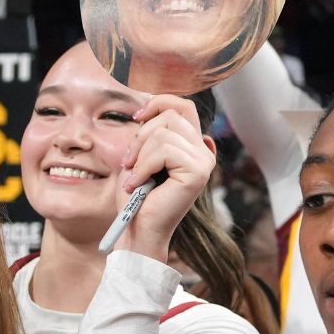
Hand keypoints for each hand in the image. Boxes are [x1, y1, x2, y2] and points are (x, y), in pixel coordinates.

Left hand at [114, 95, 214, 261]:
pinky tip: (138, 184)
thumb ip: (149, 132)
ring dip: (139, 155)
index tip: (137, 118)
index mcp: (192, 145)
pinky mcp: (198, 171)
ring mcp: (204, 161)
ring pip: (164, 133)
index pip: (183, 106)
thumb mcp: (139, 156)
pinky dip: (143, 167)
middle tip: (129, 162)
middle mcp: (203, 151)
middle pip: (171, 116)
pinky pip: (164, 150)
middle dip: (141, 136)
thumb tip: (148, 107)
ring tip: (134, 177)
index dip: (158, 103)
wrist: (138, 229)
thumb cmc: (136, 197)